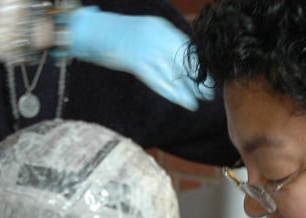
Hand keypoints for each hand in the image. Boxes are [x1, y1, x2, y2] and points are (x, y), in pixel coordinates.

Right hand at [66, 7, 213, 110]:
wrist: (95, 31)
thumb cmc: (117, 35)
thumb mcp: (145, 32)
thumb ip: (161, 43)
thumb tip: (178, 61)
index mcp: (162, 28)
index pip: (187, 49)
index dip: (198, 65)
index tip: (208, 77)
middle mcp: (159, 37)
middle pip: (185, 61)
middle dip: (198, 78)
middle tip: (209, 92)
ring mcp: (149, 50)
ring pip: (175, 74)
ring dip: (190, 90)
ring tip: (200, 101)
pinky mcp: (138, 63)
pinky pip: (160, 82)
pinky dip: (174, 94)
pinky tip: (186, 102)